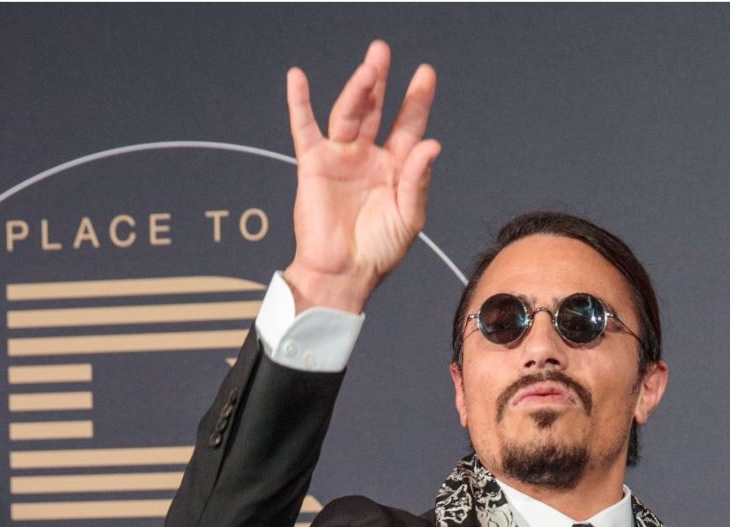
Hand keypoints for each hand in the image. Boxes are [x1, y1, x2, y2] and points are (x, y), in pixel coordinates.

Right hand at [283, 40, 440, 312]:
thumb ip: (418, 179)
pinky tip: (298, 78)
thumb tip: (432, 144)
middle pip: (376, 110)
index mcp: (396, 168)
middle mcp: (368, 157)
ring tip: (367, 69)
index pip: (408, 126)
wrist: (344, 272)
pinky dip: (299, 103)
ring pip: (348, 114)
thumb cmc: (379, 251)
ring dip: (356, 90)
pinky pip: (304, 128)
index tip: (425, 74)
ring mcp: (341, 158)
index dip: (417, 100)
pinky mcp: (314, 164)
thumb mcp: (409, 215)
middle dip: (381, 81)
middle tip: (383, 51)